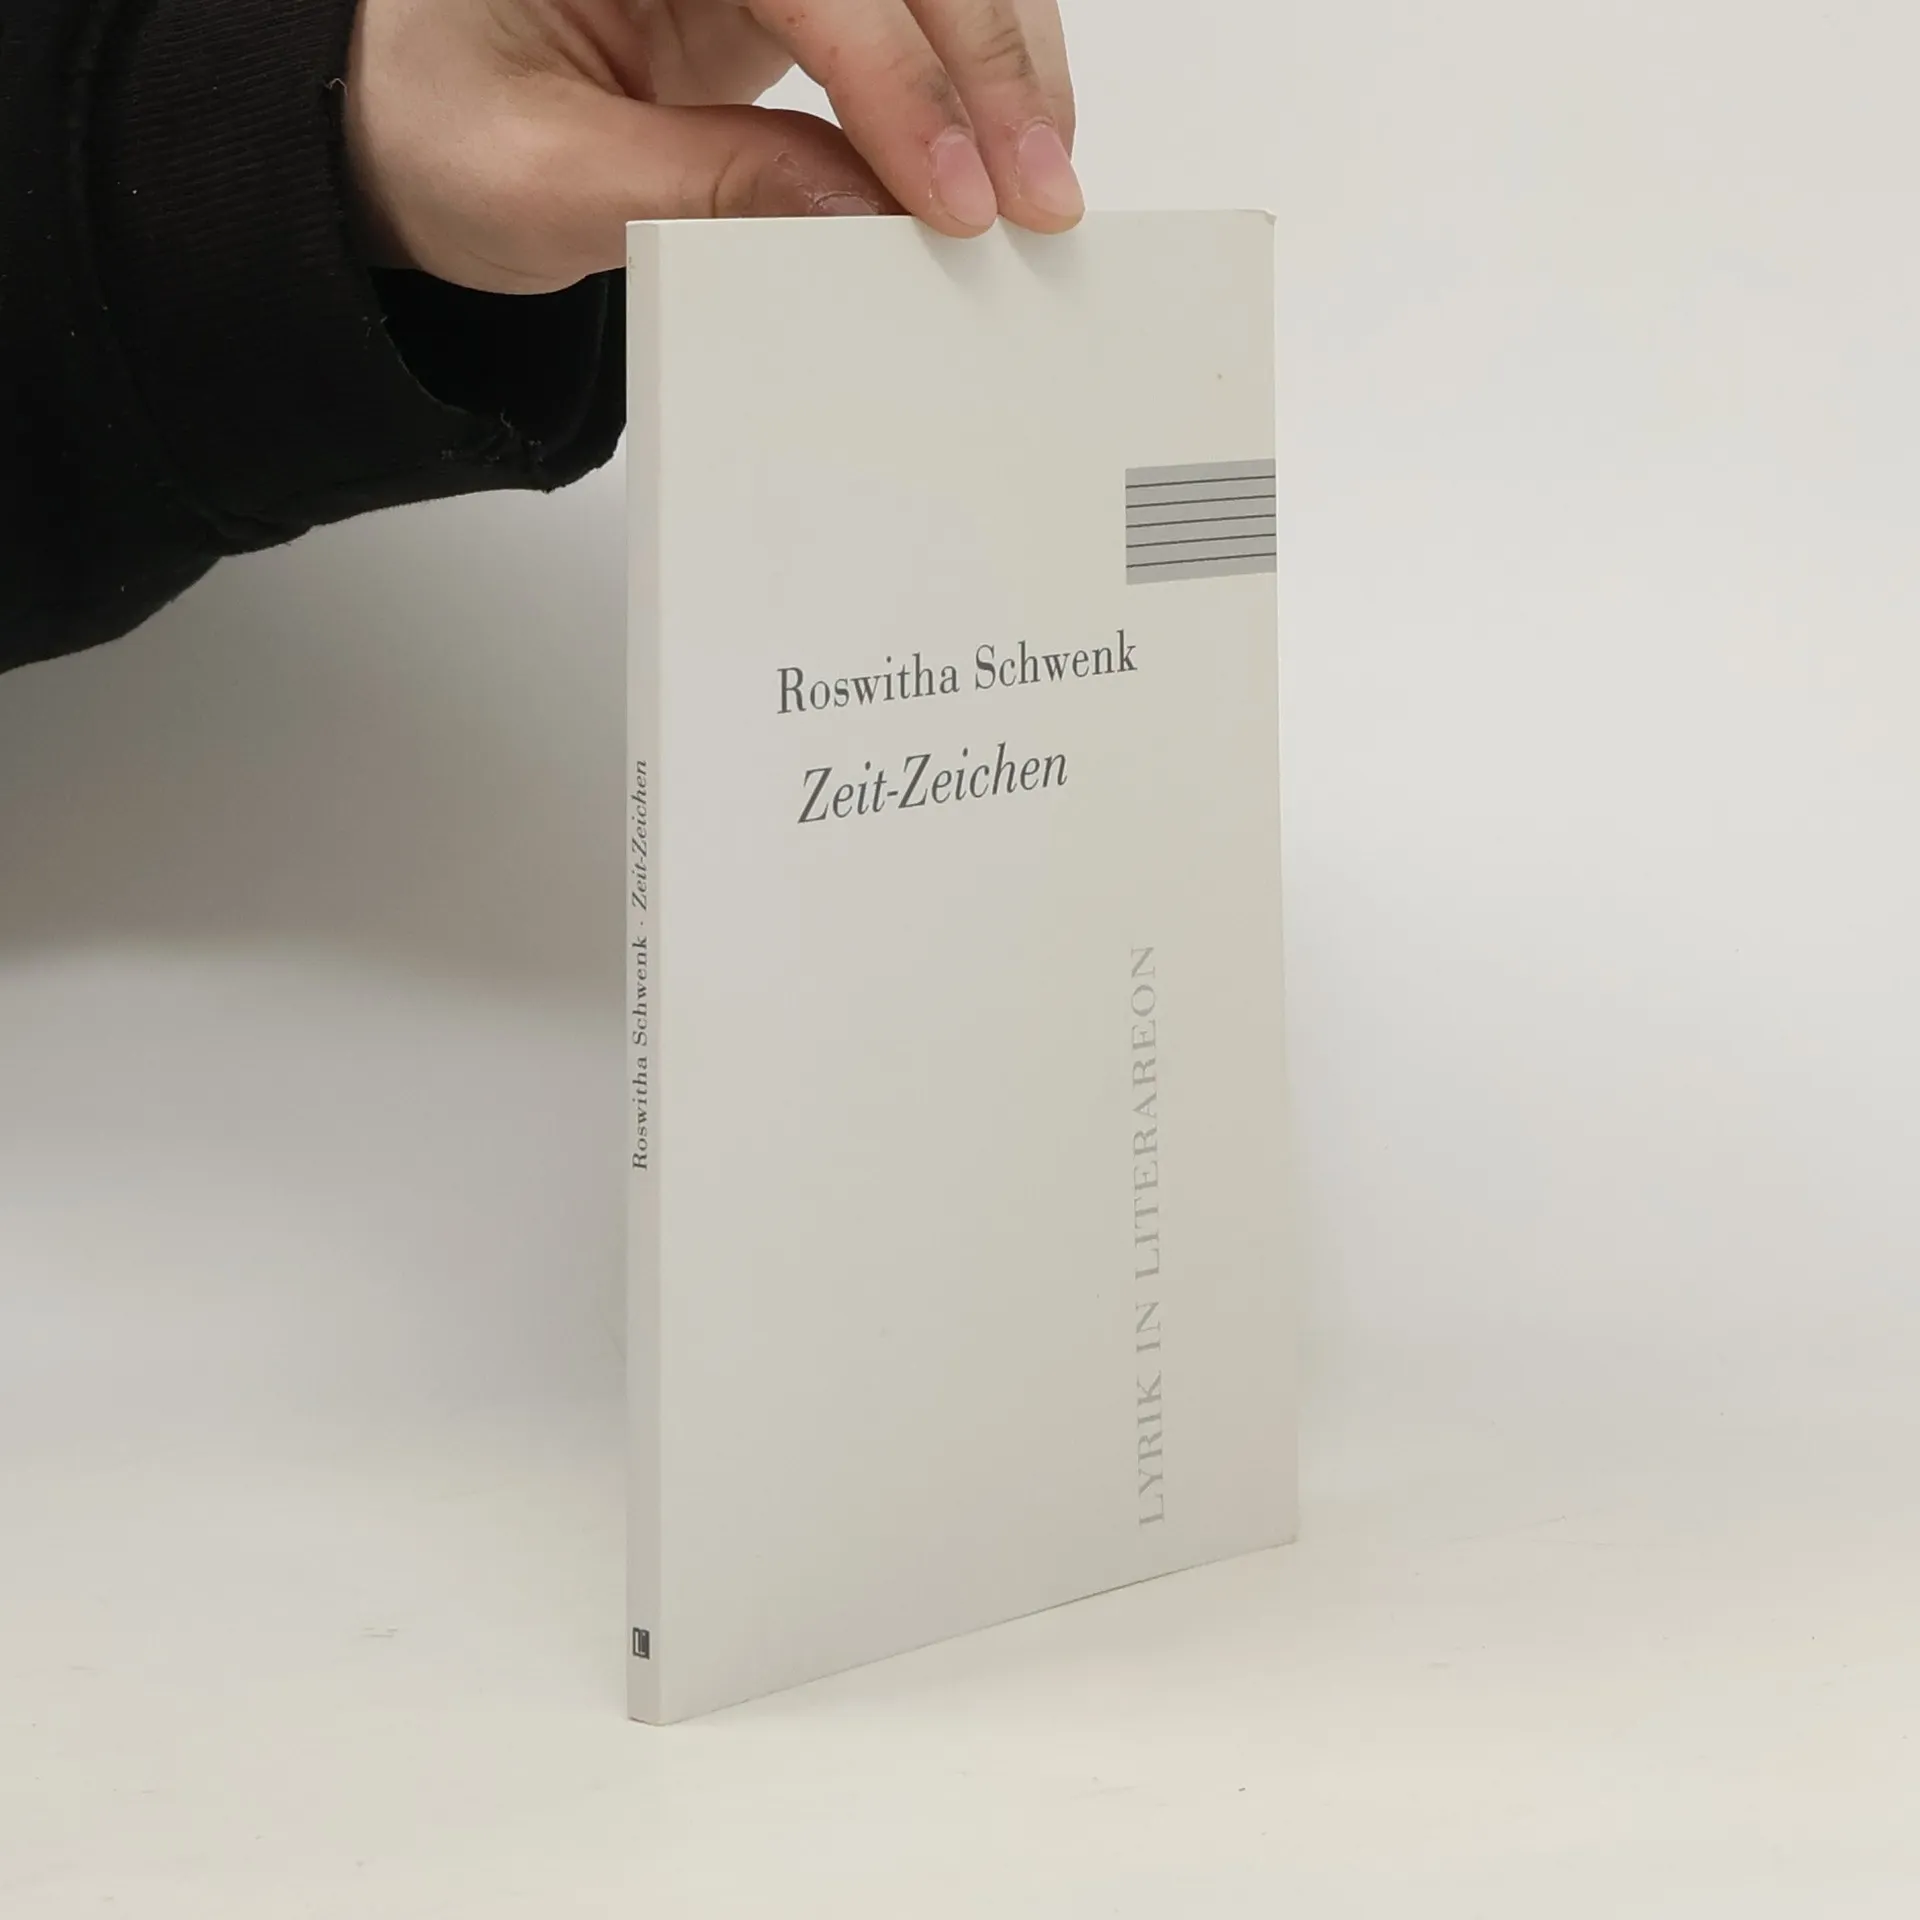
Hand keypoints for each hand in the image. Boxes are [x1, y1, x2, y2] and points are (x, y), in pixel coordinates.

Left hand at [344, 0, 1080, 294]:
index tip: (952, 197)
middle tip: (1038, 193)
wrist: (396, 117)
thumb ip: (700, 189)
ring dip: (1001, 53)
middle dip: (985, 59)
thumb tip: (860, 214)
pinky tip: (997, 143)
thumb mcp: (537, 182)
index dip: (898, 81)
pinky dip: (966, 67)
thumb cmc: (424, 125)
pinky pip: (901, 5)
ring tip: (1043, 174)